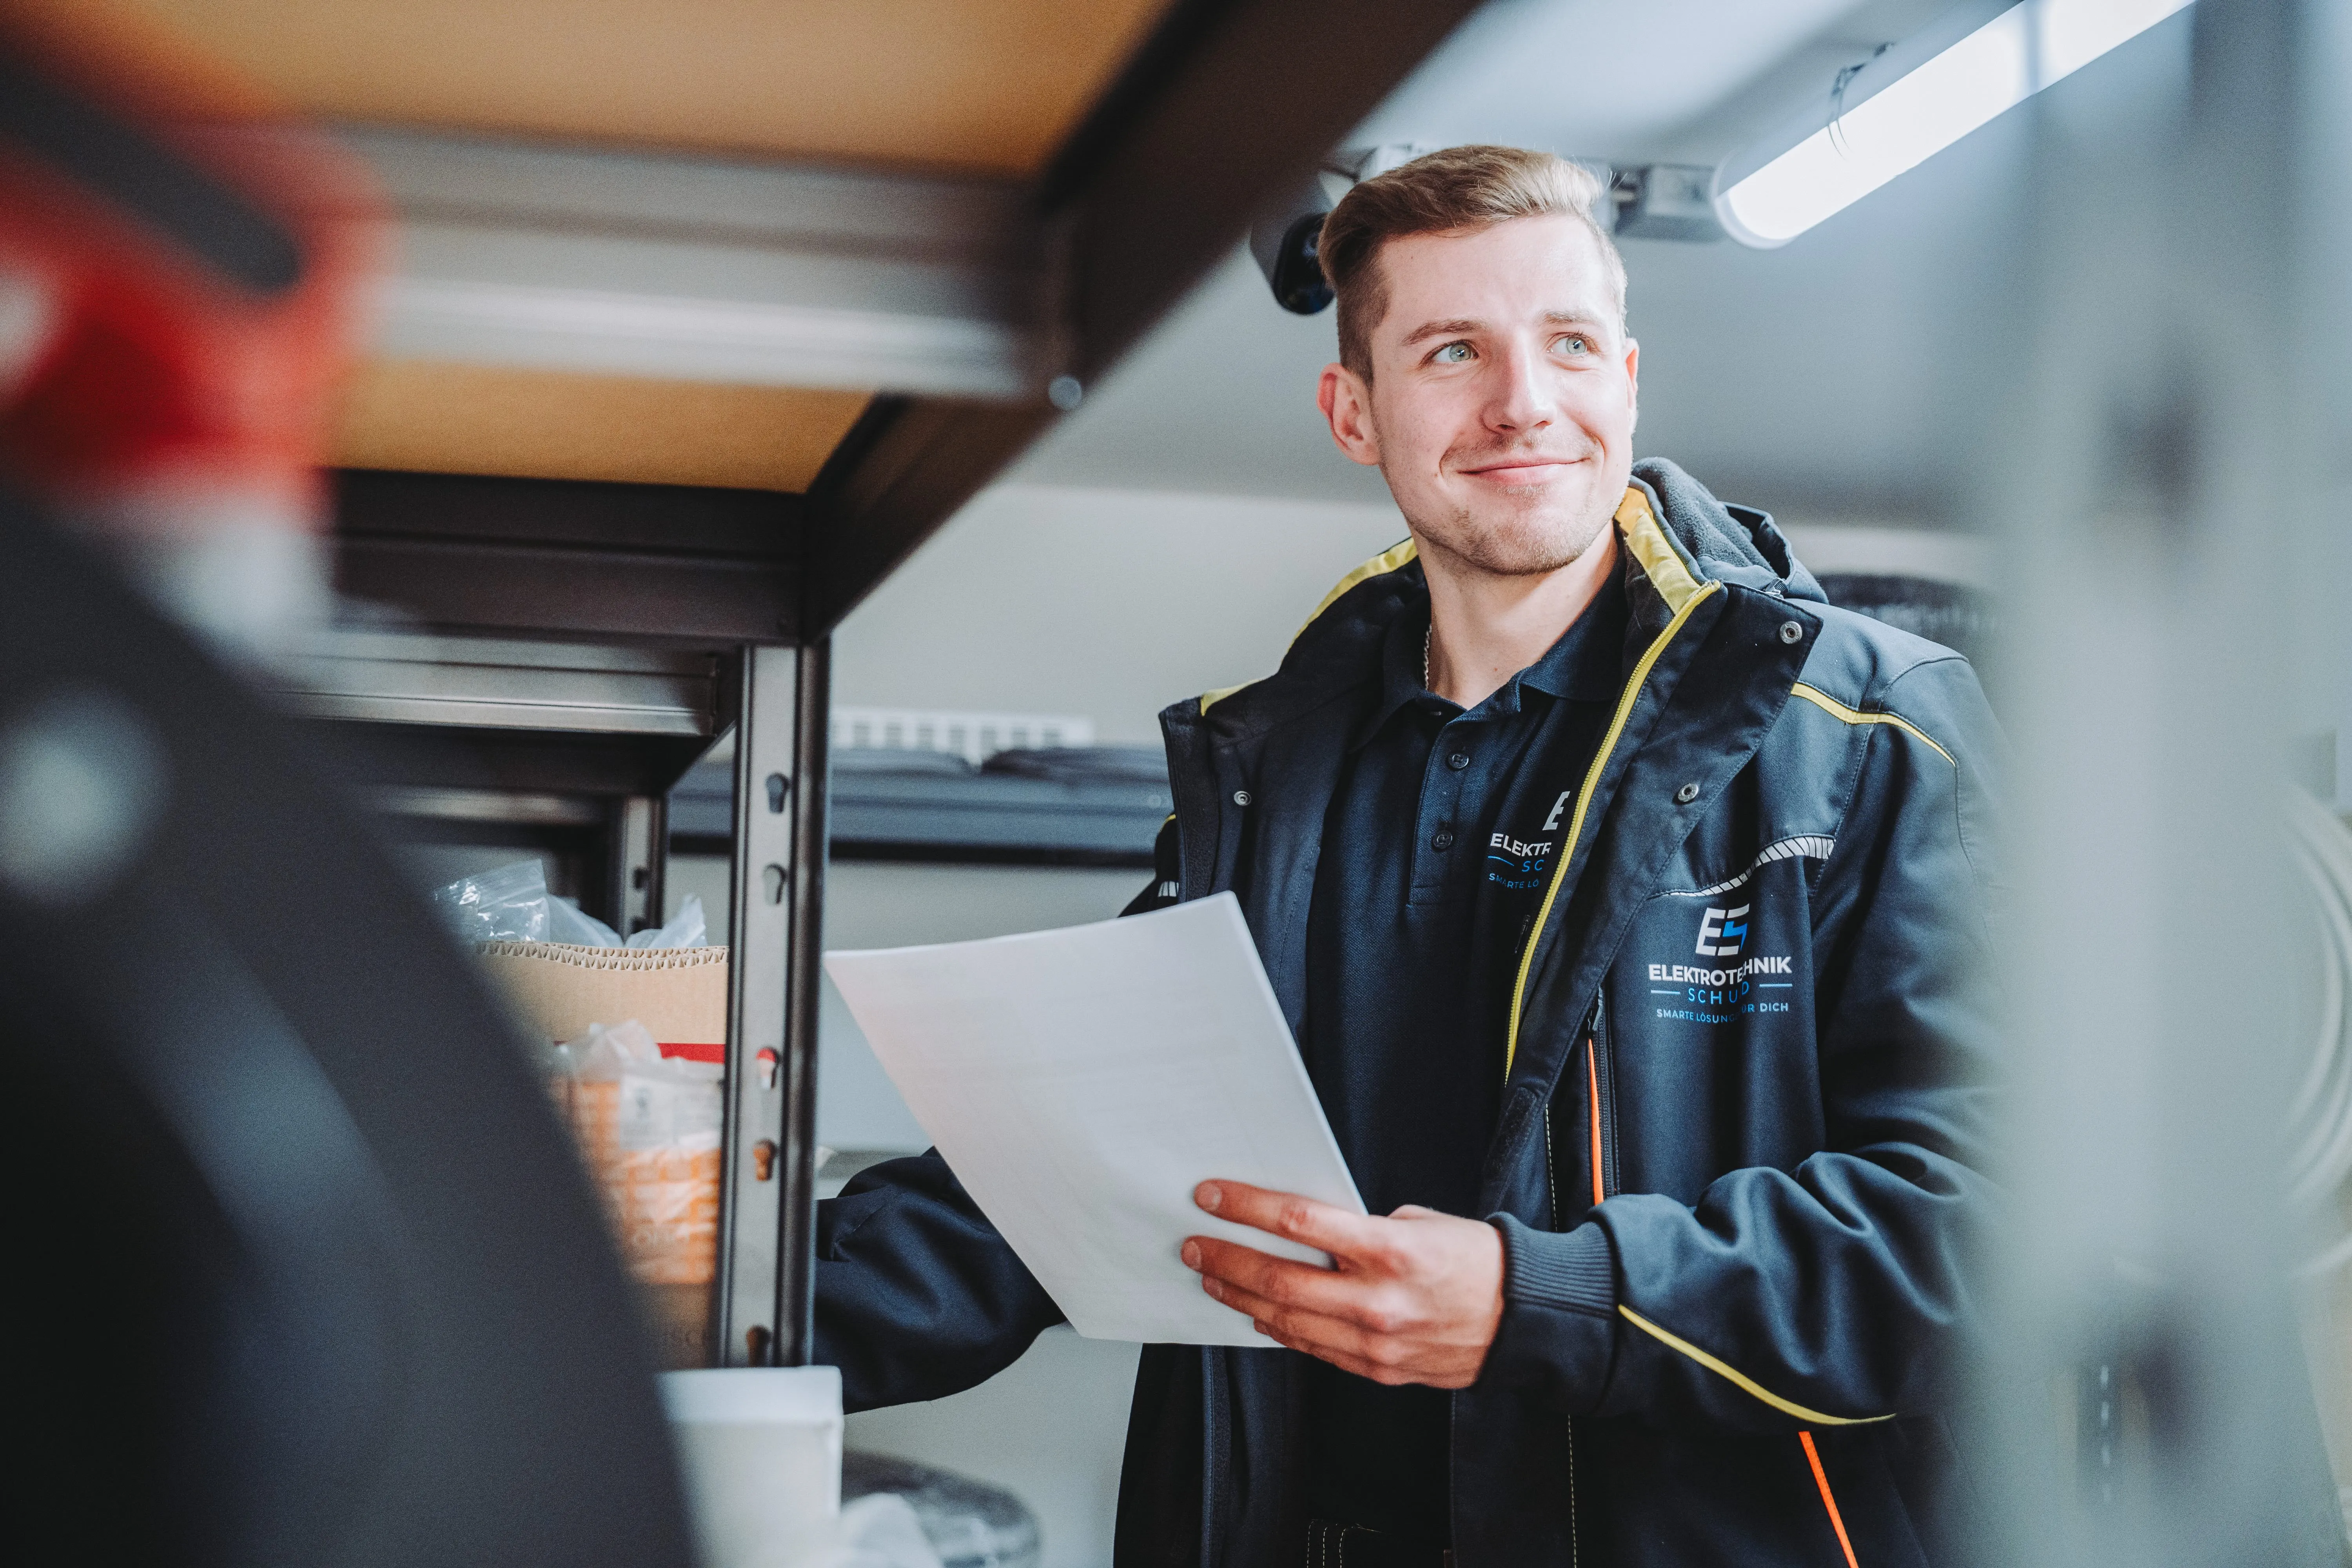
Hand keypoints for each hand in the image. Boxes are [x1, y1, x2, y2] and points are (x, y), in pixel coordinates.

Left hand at [1180, 1180, 1503, 1387]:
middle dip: (1226, 1259)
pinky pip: (1312, 1347)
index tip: (1212, 1196)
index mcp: (1389, 1250)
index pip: (1299, 1222)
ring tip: (1212, 1276)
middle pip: (1278, 1279)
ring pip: (1286, 1320)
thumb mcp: (1420, 1223)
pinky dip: (1277, 1329)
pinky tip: (1257, 1312)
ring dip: (1240, 1296)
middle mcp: (1377, 1300)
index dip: (1247, 1207)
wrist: (1521, 1320)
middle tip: (1193, 1245)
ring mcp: (1374, 1341)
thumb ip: (1361, 1229)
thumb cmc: (1473, 1261)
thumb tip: (1309, 1231)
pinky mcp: (1376, 1369)